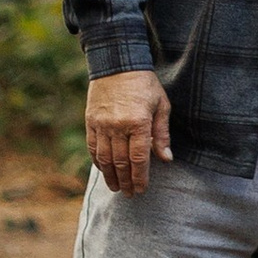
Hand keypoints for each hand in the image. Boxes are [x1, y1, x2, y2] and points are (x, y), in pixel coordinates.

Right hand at [87, 68, 173, 197]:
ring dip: (110, 176)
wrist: (117, 63)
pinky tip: (103, 170)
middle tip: (129, 194)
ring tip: (116, 187)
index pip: (139, 158)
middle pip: (121, 162)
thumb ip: (162, 133)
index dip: (140, 178)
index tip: (142, 190)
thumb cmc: (144, 84)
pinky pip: (92, 147)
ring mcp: (102, 124)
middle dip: (126, 181)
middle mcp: (118, 125)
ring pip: (105, 158)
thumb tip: (166, 159)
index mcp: (138, 122)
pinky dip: (97, 161)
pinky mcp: (91, 121)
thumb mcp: (161, 104)